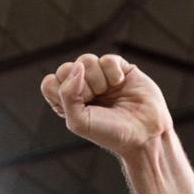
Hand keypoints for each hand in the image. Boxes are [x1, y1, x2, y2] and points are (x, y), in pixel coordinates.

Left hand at [40, 54, 171, 158]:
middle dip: (81, 86)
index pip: (50, 83)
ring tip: (109, 93)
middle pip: (66, 68)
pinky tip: (120, 83)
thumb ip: (67, 95)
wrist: (144, 134)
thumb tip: (77, 66)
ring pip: (86, 60)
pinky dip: (113, 72)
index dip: (61, 91)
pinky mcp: (119, 68)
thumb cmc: (110, 132)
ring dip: (98, 79)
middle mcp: (81, 87)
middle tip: (95, 100)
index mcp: (67, 101)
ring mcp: (100, 76)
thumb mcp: (78, 121)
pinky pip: (108, 59)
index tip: (79, 105)